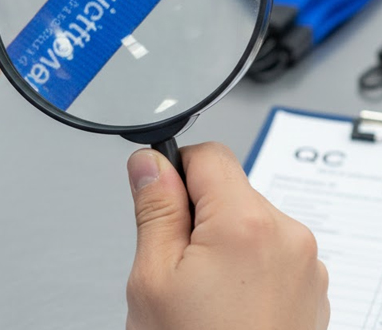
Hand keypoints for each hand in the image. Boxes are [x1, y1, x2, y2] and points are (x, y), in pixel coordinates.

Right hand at [125, 143, 329, 329]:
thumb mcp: (152, 278)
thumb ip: (154, 209)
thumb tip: (149, 163)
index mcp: (246, 224)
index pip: (208, 154)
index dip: (174, 171)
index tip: (159, 200)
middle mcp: (289, 238)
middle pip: (230, 191)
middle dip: (196, 215)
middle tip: (175, 265)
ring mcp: (306, 267)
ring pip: (249, 224)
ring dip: (221, 243)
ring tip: (201, 294)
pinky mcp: (311, 291)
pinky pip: (270, 254)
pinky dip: (245, 268)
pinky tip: (226, 306)